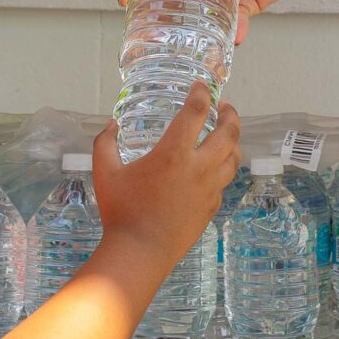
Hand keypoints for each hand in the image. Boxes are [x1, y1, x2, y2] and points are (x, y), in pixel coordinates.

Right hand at [90, 83, 242, 266]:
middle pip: (229, 132)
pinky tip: (214, 167)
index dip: (201, 94)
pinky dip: (224, 167)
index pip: (196, 112)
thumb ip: (105, 143)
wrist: (141, 252)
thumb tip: (110, 125)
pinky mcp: (211, 206)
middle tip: (225, 107)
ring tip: (226, 135)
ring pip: (234, 157)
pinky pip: (225, 181)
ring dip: (233, 141)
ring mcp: (209, 188)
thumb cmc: (121, 212)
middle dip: (230, 114)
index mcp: (173, 153)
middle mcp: (198, 167)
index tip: (201, 86)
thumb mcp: (104, 173)